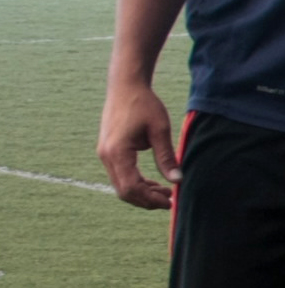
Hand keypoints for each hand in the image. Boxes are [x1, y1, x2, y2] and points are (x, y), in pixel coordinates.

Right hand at [98, 82, 180, 209]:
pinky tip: (154, 183)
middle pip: (123, 190)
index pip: (130, 186)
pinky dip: (136, 183)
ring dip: (141, 192)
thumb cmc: (144, 104)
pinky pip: (120, 175)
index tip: (170, 201)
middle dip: (146, 200)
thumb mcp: (160, 130)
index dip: (149, 199)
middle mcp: (106, 156)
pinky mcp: (108, 151)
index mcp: (117, 152)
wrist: (125, 86)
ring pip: (120, 185)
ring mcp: (105, 154)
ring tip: (165, 193)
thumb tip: (177, 181)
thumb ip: (167, 157)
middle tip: (169, 201)